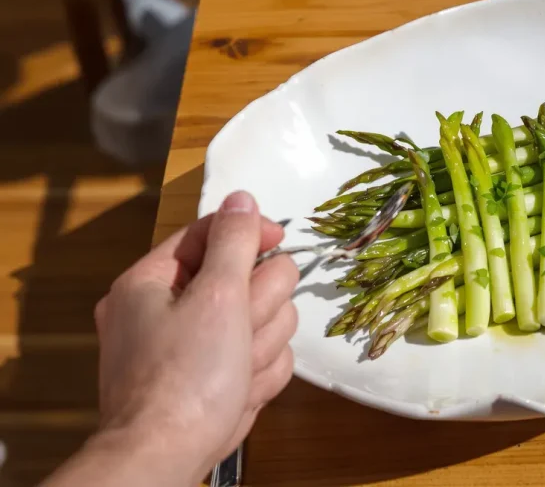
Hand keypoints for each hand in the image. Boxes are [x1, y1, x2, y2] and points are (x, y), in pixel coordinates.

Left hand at [49, 191, 299, 484]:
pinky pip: (261, 358)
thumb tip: (241, 199)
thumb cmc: (185, 378)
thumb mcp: (217, 296)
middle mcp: (168, 311)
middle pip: (247, 279)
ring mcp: (195, 349)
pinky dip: (258, 374)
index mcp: (152, 282)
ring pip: (263, 321)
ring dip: (262, 344)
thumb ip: (235, 242)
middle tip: (243, 329)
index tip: (280, 238)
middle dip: (258, 307)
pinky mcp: (217, 378)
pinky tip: (241, 391)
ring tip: (240, 369)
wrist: (168, 457)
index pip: (211, 234)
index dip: (250, 234)